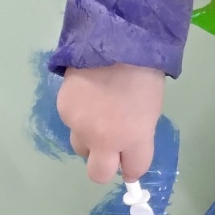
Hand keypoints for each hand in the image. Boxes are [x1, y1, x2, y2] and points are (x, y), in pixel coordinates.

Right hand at [57, 64, 165, 183]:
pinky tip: (87, 95)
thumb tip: (127, 145)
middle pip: (98, 174)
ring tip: (98, 112)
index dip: (134, 166)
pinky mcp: (63, 112)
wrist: (113, 39)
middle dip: (105, 166)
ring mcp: (80, 126)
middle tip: (110, 148)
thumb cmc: (143, 71)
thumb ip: (137, 134)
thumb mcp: (150, 108)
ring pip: (81, 147)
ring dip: (89, 139)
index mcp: (134, 137)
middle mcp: (104, 139)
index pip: (134, 170)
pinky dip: (79, 116)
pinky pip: (71, 124)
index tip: (132, 160)